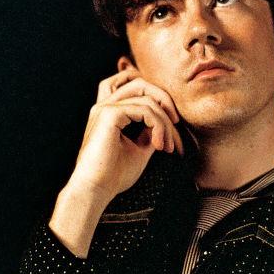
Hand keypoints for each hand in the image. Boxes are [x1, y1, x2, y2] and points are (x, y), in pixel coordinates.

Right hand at [69, 67, 183, 198]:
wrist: (96, 190)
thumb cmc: (114, 174)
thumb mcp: (140, 148)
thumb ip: (150, 131)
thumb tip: (166, 121)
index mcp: (110, 111)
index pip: (137, 90)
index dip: (159, 103)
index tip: (171, 133)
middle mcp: (105, 105)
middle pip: (141, 83)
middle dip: (165, 101)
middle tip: (176, 125)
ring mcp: (105, 107)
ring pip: (147, 97)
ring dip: (164, 122)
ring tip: (167, 145)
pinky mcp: (109, 114)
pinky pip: (144, 109)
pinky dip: (158, 125)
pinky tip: (158, 145)